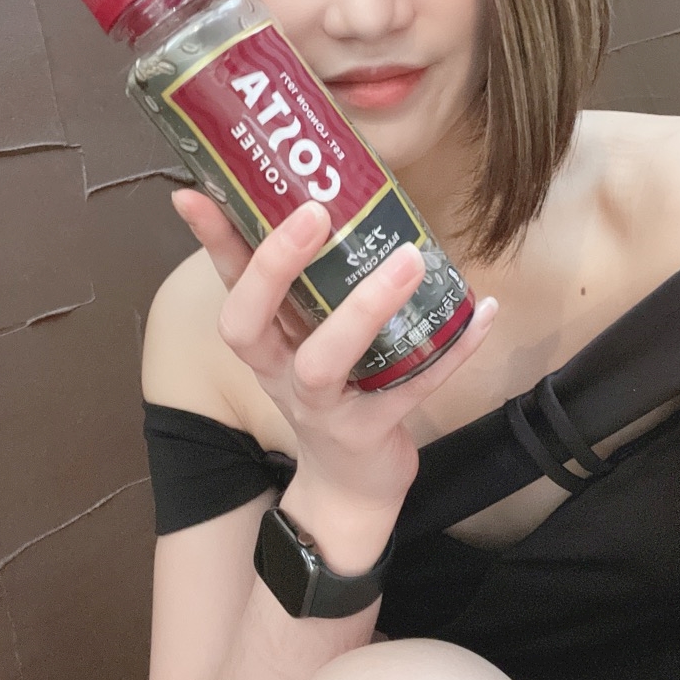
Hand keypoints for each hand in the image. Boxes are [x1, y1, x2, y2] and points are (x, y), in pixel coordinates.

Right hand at [171, 189, 496, 517]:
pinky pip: (411, 388)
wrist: (350, 485)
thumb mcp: (305, 341)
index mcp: (263, 343)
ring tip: (407, 258)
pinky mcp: (369, 432)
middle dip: (273, 268)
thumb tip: (328, 203)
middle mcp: (280, 372)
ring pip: (325, 360)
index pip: (229, 286)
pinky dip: (452, 351)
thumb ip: (309, 287)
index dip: (213, 242)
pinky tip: (483, 311)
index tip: (195, 194)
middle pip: (249, 325)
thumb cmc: (329, 394)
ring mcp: (322, 407)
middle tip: (312, 214)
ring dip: (365, 307)